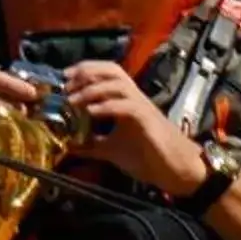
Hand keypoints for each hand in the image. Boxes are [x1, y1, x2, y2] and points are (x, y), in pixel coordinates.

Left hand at [58, 60, 207, 199]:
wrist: (176, 170)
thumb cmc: (148, 156)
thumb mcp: (112, 149)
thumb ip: (92, 144)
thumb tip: (70, 146)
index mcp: (126, 100)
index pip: (107, 72)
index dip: (86, 69)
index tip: (64, 76)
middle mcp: (134, 98)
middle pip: (112, 70)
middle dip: (87, 72)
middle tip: (67, 85)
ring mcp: (142, 107)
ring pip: (118, 84)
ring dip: (93, 89)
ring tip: (73, 100)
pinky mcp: (147, 120)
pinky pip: (127, 106)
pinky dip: (107, 107)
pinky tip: (91, 113)